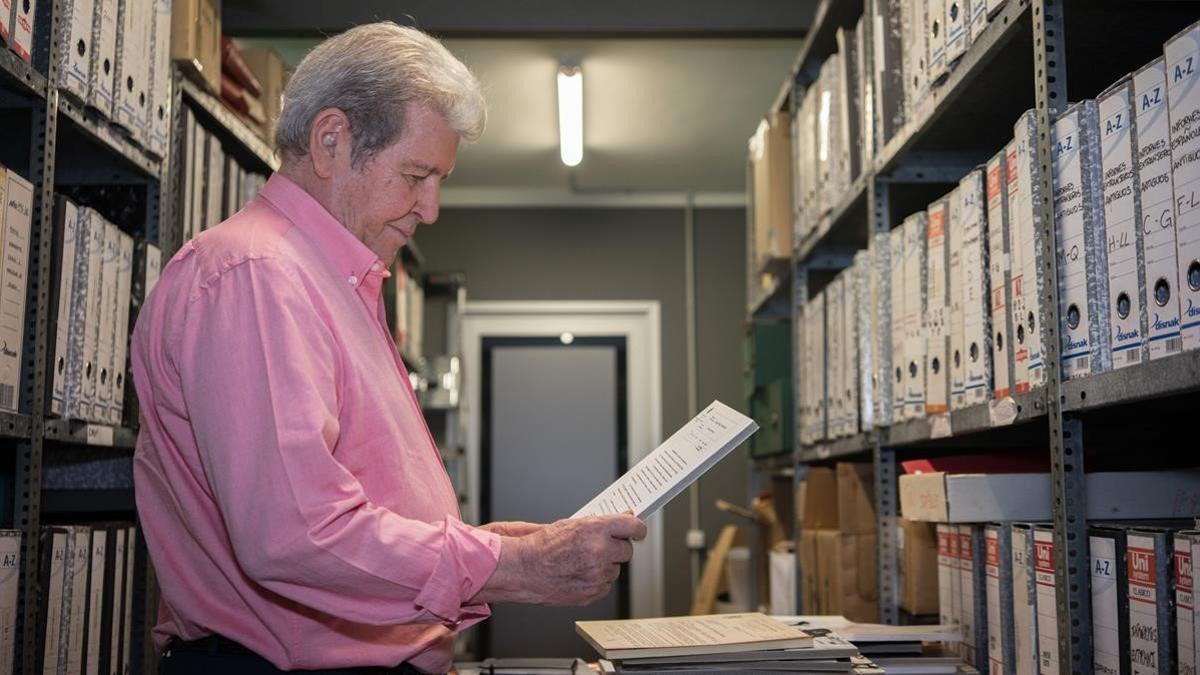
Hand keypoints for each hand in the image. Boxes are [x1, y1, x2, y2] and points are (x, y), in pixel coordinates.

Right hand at [470, 513, 646, 606]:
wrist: (524, 569)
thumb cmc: (542, 546)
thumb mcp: (572, 524)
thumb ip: (601, 523)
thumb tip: (623, 518)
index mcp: (595, 529)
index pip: (633, 526)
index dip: (637, 528)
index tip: (636, 530)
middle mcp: (600, 551)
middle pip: (626, 550)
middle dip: (616, 548)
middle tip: (600, 547)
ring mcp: (597, 574)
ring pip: (615, 569)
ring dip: (605, 566)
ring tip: (581, 562)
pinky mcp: (593, 593)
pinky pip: (605, 585)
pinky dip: (596, 581)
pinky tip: (578, 574)